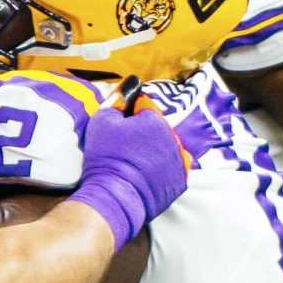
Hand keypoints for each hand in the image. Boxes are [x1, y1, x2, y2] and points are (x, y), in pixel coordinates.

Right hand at [71, 104, 191, 248]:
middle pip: (159, 127)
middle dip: (146, 132)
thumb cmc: (106, 157)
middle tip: (127, 147)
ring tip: (136, 163)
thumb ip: (116, 100)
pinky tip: (148, 175)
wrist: (115, 196)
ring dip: (156, 150)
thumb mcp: (102, 121)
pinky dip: (164, 169)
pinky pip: (173, 168)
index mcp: (155, 119)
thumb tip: (128, 86)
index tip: (122, 126)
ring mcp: (179, 160)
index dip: (131, 114)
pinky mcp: (181, 181)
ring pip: (168, 147)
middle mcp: (173, 137)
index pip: (145, 106)